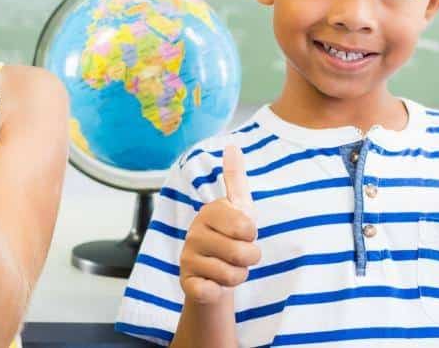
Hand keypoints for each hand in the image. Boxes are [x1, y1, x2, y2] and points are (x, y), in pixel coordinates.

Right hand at [179, 145, 261, 304]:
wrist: (214, 273)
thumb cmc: (230, 237)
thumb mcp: (239, 206)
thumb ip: (235, 178)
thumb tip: (232, 146)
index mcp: (209, 212)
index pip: (246, 228)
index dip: (252, 236)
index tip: (243, 234)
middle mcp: (194, 233)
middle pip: (242, 254)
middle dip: (249, 259)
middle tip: (238, 255)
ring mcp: (188, 258)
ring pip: (231, 275)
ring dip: (237, 276)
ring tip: (227, 267)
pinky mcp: (187, 283)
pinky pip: (211, 291)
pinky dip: (218, 292)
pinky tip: (213, 284)